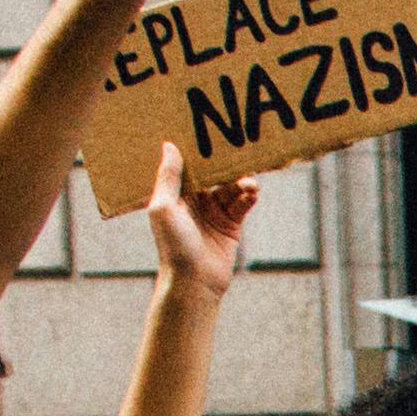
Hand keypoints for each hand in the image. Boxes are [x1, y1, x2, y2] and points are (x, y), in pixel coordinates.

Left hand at [144, 144, 256, 290]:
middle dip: (225, 163)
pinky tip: (253, 191)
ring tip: (250, 181)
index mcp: (176, 194)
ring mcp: (214, 212)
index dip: (197, 151)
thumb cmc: (172, 245)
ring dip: (241, 182)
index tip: (208, 134)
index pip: (188, 166)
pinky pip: (243, 203)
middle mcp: (195, 201)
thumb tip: (170, 146)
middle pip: (213, 174)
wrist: (194, 281)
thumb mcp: (164, 207)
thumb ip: (168, 177)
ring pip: (231, 188)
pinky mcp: (232, 224)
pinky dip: (249, 196)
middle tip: (238, 148)